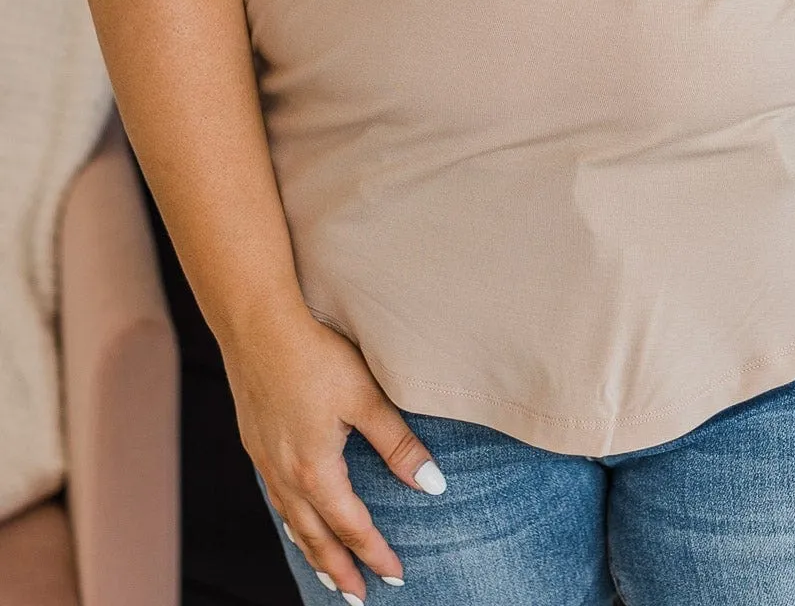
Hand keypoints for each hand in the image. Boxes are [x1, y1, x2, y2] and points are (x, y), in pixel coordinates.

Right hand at [221, 307, 445, 595]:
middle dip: (338, 570)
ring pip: (290, 520)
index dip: (375, 553)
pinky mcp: (254, 439)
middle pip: (314, 537)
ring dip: (311, 550)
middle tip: (357, 597)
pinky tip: (295, 514)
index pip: (351, 527)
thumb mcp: (366, 397)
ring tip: (327, 573)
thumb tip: (433, 485)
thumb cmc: (315, 353)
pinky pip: (275, 496)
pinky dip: (290, 519)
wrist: (256, 322)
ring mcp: (264, 458)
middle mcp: (285, 474)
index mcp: (315, 470)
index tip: (395, 576)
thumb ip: (398, 443)